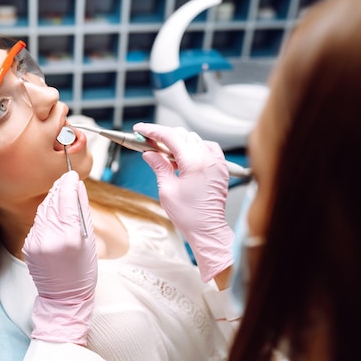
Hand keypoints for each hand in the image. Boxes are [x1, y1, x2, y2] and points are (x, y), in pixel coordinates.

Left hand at [22, 171, 96, 344]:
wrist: (64, 298)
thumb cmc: (82, 272)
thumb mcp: (89, 242)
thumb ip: (82, 212)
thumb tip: (78, 188)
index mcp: (70, 237)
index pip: (67, 200)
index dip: (69, 184)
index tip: (71, 175)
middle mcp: (50, 238)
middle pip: (53, 203)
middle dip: (59, 190)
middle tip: (66, 180)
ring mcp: (36, 242)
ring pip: (43, 211)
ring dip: (52, 201)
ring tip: (61, 194)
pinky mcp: (27, 246)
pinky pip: (37, 224)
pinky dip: (46, 216)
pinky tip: (53, 216)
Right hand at [133, 123, 232, 282]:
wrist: (208, 230)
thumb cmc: (190, 216)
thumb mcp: (167, 190)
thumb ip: (159, 167)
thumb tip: (150, 154)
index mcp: (194, 162)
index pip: (170, 137)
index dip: (152, 131)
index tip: (140, 130)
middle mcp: (208, 158)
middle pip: (182, 135)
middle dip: (163, 135)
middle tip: (147, 141)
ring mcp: (217, 162)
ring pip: (194, 139)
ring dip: (178, 141)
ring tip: (163, 152)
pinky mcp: (220, 168)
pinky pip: (207, 147)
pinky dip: (194, 147)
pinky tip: (184, 156)